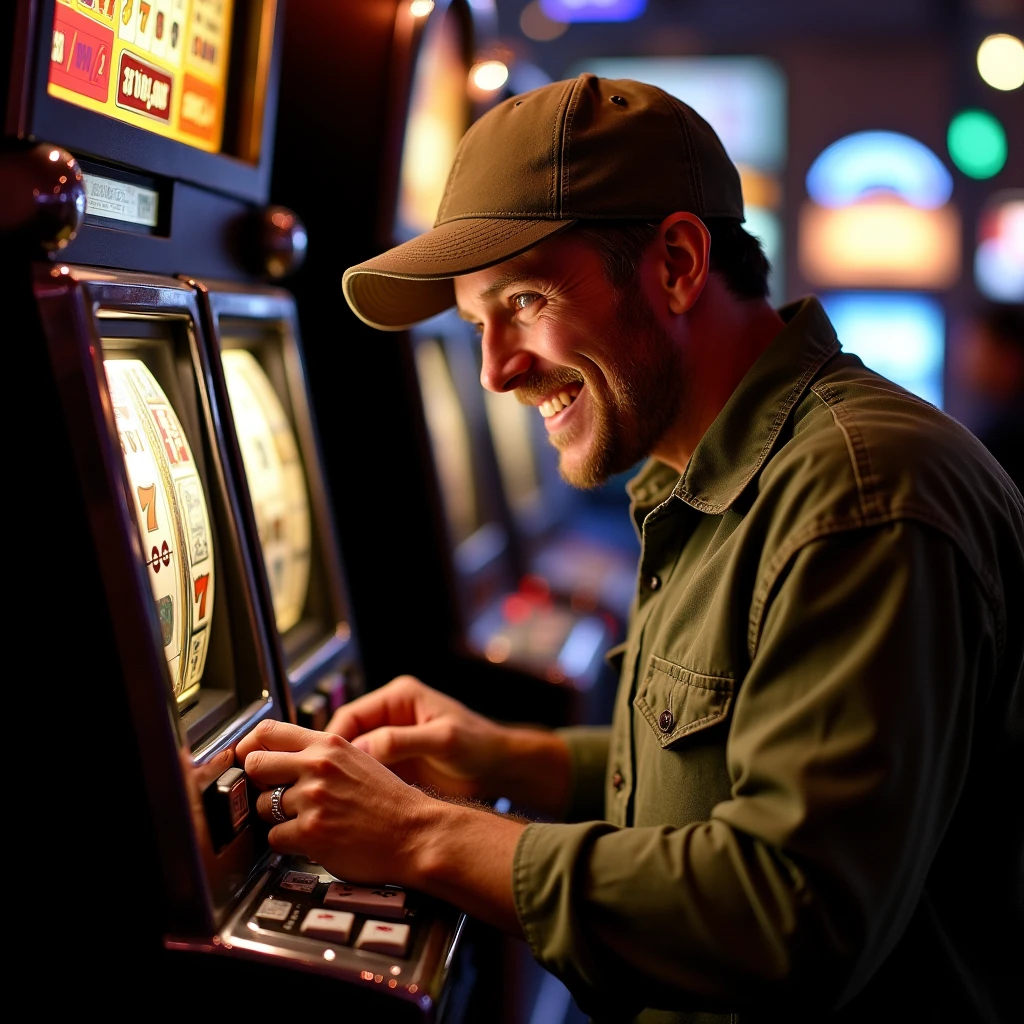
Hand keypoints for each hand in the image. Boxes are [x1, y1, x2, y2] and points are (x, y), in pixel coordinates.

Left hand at [235, 719, 436, 885]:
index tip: (247, 756)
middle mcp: (317, 766)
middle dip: (259, 783)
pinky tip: (312, 839)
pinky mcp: (310, 832)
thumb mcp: (356, 759)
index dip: (250, 746)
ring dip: (278, 818)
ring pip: (262, 807)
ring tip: (307, 820)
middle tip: (274, 794)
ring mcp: (312, 799)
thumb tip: (280, 756)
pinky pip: (275, 838)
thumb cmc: (389, 801)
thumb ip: (320, 754)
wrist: (415, 832)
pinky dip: (289, 843)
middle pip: (255, 765)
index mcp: (329, 744)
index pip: (267, 732)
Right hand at [326, 675, 571, 816]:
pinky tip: (351, 803)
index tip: (321, 765)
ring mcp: (391, 739)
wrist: (500, 768)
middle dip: (333, 759)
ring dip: (343, 775)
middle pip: (347, 734)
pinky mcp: (395, 761)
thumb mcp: (442, 739)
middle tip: (318, 785)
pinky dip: (357, 785)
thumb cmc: (479, 744)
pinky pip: (367, 772)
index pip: (351, 714)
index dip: (333, 739)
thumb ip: (403, 740)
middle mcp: (391, 714)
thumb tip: (364, 746)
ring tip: (330, 797)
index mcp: (399, 696)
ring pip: (353, 756)